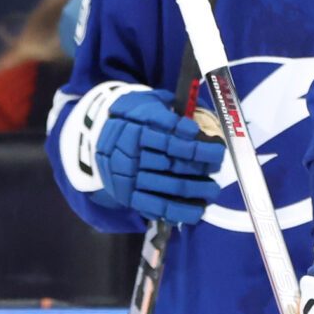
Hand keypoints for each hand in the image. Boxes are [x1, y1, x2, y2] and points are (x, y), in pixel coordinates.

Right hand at [90, 88, 223, 222]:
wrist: (95, 138)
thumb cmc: (131, 119)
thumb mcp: (146, 102)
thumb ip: (170, 107)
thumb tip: (196, 113)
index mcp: (137, 128)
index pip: (172, 140)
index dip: (197, 147)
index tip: (218, 147)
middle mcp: (133, 154)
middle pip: (175, 164)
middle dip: (202, 167)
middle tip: (218, 165)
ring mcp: (131, 177)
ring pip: (172, 186)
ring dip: (198, 189)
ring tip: (214, 189)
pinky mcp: (129, 195)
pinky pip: (157, 206)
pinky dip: (180, 211)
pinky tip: (198, 210)